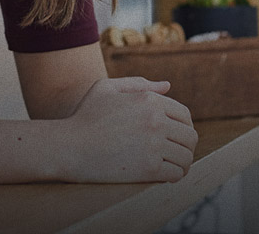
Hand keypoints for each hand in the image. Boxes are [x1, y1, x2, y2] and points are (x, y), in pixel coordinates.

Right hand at [59, 76, 197, 182]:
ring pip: (186, 156)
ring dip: (182, 162)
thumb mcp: (106, 88)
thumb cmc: (85, 116)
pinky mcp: (149, 168)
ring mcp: (154, 145)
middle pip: (190, 136)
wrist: (68, 147)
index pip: (184, 115)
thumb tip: (167, 85)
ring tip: (172, 166)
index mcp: (149, 100)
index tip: (175, 136)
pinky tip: (165, 175)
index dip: (183, 126)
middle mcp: (156, 120)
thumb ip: (137, 83)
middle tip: (175, 153)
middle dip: (185, 145)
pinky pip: (176, 173)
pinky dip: (175, 176)